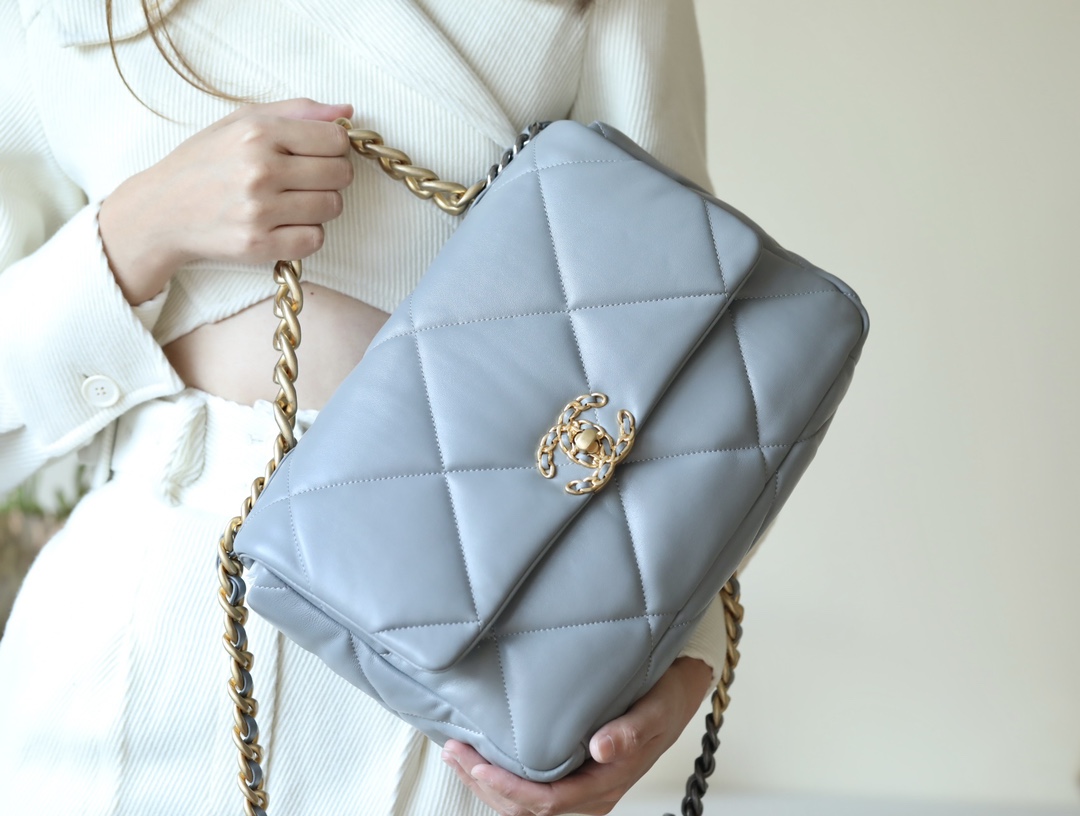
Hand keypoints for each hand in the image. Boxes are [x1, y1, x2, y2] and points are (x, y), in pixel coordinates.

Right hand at [98, 98, 354, 304]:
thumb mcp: (241, 121)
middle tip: (303, 178)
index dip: (334, 146)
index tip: (318, 152)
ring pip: (332, 207)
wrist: (160, 211)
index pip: (336, 139)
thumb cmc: (204, 162)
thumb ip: (296, 111)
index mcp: (258, 133)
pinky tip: (284, 224)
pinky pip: (315, 239)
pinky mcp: (259, 245)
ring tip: (291, 201)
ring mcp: (259, 211)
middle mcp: (260, 170)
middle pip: (340, 174)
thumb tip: (346, 111)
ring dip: (319, 206)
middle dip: (330, 176)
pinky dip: (306, 234)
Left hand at [441, 656, 712, 815]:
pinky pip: (533, 794)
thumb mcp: (655, 710)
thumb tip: (600, 746)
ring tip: (457, 756)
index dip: (507, 788)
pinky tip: (483, 761)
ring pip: (525, 807)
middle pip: (527, 810)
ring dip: (487, 786)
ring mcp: (583, 792)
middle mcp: (592, 796)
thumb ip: (631, 730)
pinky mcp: (576, 780)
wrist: (678, 696)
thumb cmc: (664, 700)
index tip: (476, 763)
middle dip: (484, 785)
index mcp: (607, 782)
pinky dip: (502, 782)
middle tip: (453, 752)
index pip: (547, 802)